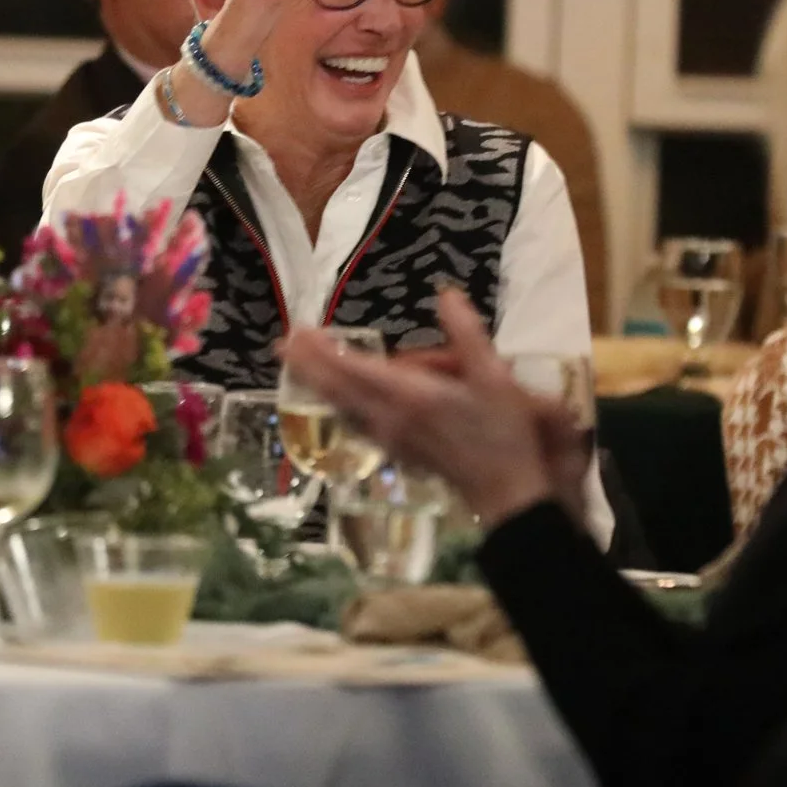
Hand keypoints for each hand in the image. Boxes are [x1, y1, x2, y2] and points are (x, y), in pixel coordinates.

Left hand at [278, 289, 570, 529]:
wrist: (505, 492)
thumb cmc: (502, 433)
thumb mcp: (494, 377)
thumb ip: (466, 334)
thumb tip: (445, 294)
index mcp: (410, 396)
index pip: (354, 369)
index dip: (321, 351)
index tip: (295, 333)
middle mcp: (390, 418)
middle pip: (337, 390)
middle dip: (308, 366)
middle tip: (281, 345)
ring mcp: (390, 439)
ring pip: (342, 409)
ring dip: (320, 386)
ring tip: (300, 368)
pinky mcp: (396, 452)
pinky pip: (356, 425)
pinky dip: (340, 406)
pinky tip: (337, 402)